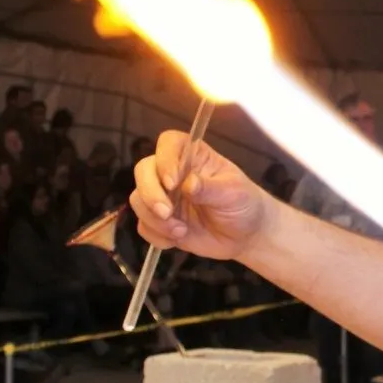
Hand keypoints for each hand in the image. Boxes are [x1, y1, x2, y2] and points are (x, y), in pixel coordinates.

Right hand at [129, 131, 271, 259]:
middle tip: (167, 213)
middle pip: (143, 170)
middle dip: (150, 193)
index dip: (164, 159)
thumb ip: (211, 188)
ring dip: (154, 219)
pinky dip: (156, 236)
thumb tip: (188, 184)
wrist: (245, 235)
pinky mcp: (159, 221)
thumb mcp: (234, 193)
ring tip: (181, 231)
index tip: (172, 182)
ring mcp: (164, 197)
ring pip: (138, 200)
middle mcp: (173, 172)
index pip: (169, 143)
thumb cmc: (243, 204)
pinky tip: (178, 239)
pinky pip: (143, 226)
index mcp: (193, 156)